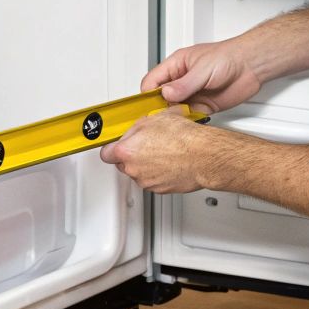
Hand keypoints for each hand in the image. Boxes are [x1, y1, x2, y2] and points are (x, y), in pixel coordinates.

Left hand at [99, 111, 217, 193]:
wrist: (203, 156)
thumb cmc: (184, 138)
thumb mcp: (155, 119)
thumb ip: (137, 127)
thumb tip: (135, 129)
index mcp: (127, 151)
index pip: (106, 153)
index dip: (113, 147)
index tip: (117, 144)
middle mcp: (133, 169)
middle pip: (123, 163)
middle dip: (131, 154)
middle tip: (145, 144)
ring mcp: (146, 181)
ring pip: (139, 172)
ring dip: (146, 164)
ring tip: (162, 152)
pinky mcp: (160, 189)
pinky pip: (153, 180)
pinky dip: (158, 173)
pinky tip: (170, 162)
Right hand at [142, 40, 260, 115]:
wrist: (251, 65)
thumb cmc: (228, 56)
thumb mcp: (203, 69)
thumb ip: (184, 83)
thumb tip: (167, 94)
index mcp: (176, 66)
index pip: (152, 81)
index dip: (148, 95)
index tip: (149, 107)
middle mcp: (182, 81)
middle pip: (160, 99)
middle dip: (159, 109)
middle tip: (162, 118)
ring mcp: (192, 94)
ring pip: (174, 110)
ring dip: (175, 117)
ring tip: (177, 121)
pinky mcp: (204, 106)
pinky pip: (190, 117)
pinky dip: (189, 122)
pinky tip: (191, 122)